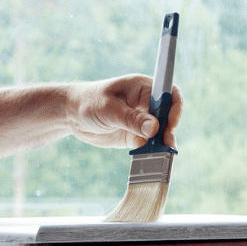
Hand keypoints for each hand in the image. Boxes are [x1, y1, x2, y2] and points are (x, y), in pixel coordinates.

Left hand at [67, 74, 182, 150]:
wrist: (71, 116)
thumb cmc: (89, 102)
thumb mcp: (109, 109)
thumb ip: (132, 119)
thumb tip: (155, 128)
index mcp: (142, 88)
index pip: (168, 93)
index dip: (175, 106)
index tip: (171, 122)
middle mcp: (145, 104)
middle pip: (167, 116)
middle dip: (169, 130)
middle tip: (166, 143)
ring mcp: (141, 121)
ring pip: (160, 133)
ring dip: (162, 144)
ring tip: (162, 154)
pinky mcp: (134, 136)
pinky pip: (148, 145)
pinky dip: (151, 152)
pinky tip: (149, 158)